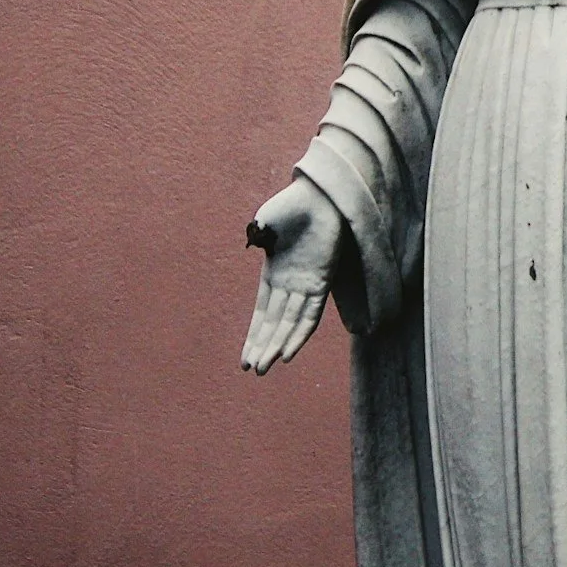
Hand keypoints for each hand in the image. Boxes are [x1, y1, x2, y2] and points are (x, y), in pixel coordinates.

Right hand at [240, 177, 341, 374]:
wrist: (319, 196)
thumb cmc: (291, 206)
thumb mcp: (267, 222)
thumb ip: (259, 235)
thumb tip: (255, 236)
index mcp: (273, 275)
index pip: (262, 313)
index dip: (254, 336)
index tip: (245, 359)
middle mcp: (289, 285)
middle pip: (275, 324)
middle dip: (263, 347)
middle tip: (254, 370)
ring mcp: (305, 285)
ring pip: (289, 324)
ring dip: (277, 346)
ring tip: (265, 367)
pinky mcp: (322, 281)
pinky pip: (310, 314)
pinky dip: (299, 334)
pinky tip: (289, 353)